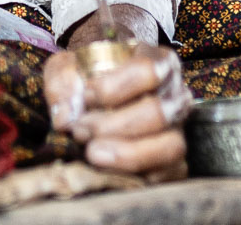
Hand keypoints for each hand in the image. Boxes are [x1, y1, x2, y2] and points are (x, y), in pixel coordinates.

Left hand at [45, 37, 190, 179]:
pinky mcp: (175, 164)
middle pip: (159, 112)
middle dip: (114, 125)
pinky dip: (138, 177)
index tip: (85, 97)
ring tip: (93, 153)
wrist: (94, 105)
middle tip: (81, 130)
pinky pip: (169, 175)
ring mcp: (178, 131)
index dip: (113, 87)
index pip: (148, 70)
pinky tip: (107, 172)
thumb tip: (66, 118)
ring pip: (170, 146)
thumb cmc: (87, 80)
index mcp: (158, 63)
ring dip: (128, 153)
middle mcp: (176, 96)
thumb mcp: (68, 68)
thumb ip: (63, 82)